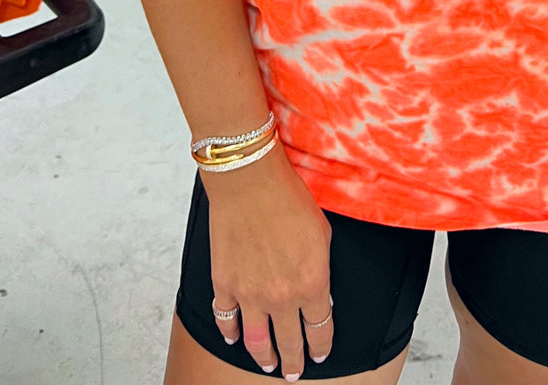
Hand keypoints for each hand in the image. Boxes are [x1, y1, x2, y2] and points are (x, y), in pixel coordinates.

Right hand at [206, 148, 334, 378]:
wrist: (250, 181)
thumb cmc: (289, 198)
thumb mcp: (322, 234)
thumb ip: (321, 269)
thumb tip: (320, 292)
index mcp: (312, 283)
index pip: (320, 329)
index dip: (321, 346)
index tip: (320, 354)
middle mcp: (282, 297)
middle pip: (290, 343)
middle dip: (294, 361)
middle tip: (294, 372)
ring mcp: (250, 294)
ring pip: (257, 341)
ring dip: (264, 357)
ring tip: (268, 364)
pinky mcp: (225, 284)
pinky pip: (226, 319)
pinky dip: (229, 333)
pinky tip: (233, 339)